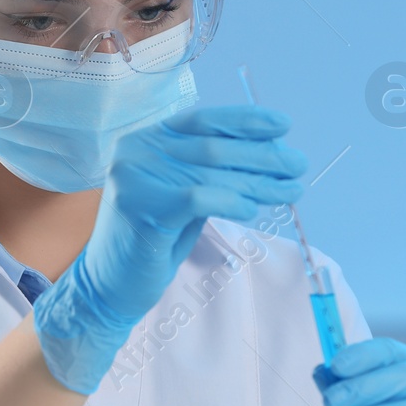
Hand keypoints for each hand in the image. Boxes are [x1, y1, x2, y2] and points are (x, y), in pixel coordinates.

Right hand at [33, 105, 305, 393]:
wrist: (107, 285)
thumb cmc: (151, 240)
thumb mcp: (181, 195)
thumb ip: (210, 172)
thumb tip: (268, 155)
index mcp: (147, 139)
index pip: (203, 120)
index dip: (245, 121)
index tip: (282, 127)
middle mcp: (138, 150)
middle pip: (213, 146)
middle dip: (263, 155)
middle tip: (297, 165)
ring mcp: (136, 176)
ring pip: (212, 171)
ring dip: (259, 181)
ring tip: (290, 189)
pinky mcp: (143, 207)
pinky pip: (199, 197)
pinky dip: (231, 201)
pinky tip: (253, 209)